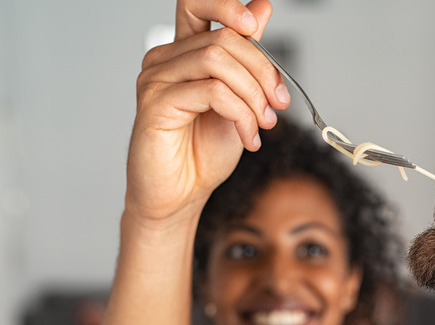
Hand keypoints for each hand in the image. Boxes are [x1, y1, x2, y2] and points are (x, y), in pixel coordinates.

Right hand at [125, 0, 288, 224]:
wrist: (180, 195)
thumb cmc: (202, 153)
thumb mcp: (239, 100)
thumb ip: (247, 57)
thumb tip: (261, 8)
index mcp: (184, 53)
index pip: (196, 4)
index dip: (227, 6)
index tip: (254, 26)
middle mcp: (165, 60)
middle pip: (223, 38)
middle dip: (262, 71)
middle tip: (278, 104)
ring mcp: (156, 79)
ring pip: (218, 61)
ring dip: (253, 95)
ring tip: (263, 125)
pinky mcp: (155, 104)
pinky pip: (211, 92)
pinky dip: (241, 114)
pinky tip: (248, 137)